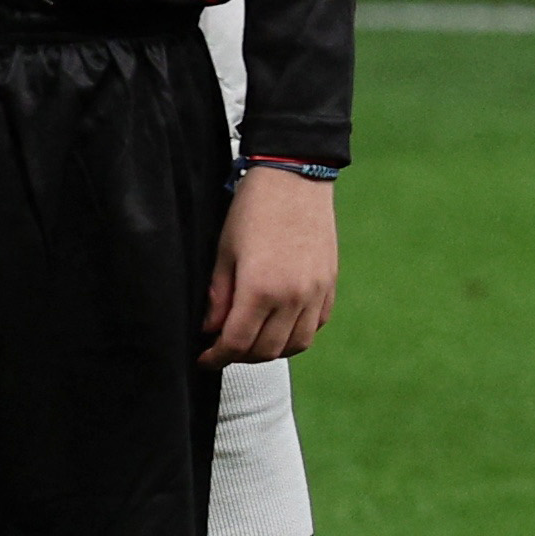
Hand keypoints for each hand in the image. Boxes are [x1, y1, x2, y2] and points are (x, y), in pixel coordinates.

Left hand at [201, 165, 340, 365]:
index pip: (237, 343)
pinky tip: (280, 323)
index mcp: (261, 289)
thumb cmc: (254, 209)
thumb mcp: (224, 252)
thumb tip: (211, 329)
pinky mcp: (329, 283)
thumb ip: (218, 297)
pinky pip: (317, 324)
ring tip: (253, 339)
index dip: (216, 357)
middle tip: (224, 349)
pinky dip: (298, 332)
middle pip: (267, 351)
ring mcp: (316, 291)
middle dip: (241, 357)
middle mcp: (293, 296)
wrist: (294, 178)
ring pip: (297, 344)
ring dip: (272, 350)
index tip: (205, 357)